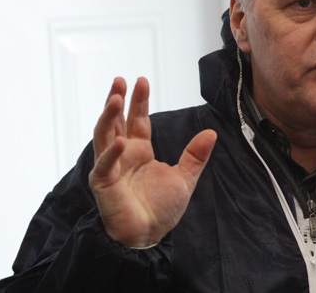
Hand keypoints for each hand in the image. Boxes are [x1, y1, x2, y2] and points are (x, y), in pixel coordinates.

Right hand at [89, 77, 215, 246]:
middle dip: (117, 100)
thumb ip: (195, 155)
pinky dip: (111, 154)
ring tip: (116, 98)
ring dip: (108, 117)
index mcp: (140, 151)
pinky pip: (106, 165)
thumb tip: (211, 132)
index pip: (137, 120)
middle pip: (116, 121)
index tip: (141, 80)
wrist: (149, 236)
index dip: (139, 101)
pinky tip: (120, 142)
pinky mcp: (103, 183)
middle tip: (120, 80)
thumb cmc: (162, 209)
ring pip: (103, 136)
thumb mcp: (185, 177)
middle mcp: (123, 155)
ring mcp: (111, 167)